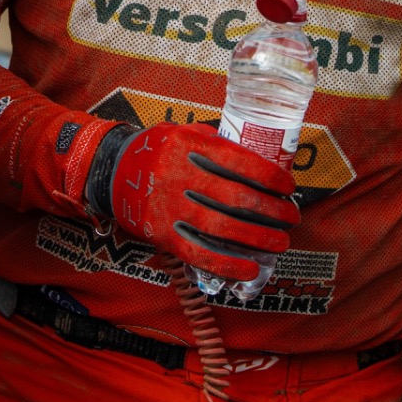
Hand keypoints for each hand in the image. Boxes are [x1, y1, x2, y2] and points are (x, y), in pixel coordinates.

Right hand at [110, 123, 298, 282]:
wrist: (110, 172)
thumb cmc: (154, 150)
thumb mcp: (181, 132)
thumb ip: (214, 143)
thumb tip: (256, 161)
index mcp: (187, 146)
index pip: (238, 161)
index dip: (269, 176)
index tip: (288, 187)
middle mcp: (179, 176)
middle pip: (236, 198)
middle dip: (271, 211)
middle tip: (291, 217)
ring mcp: (170, 208)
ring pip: (223, 229)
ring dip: (258, 238)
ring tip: (280, 242)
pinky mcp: (163, 235)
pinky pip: (200, 254)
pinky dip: (228, 265)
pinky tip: (251, 269)